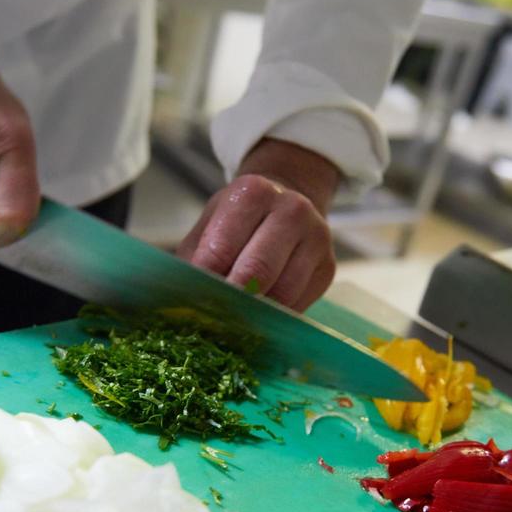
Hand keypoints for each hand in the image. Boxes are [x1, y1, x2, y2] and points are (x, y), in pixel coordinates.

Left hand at [176, 139, 339, 310]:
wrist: (286, 203)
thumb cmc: (239, 220)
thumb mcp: (209, 226)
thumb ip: (195, 261)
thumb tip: (183, 303)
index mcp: (253, 192)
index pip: (221, 249)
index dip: (205, 283)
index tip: (194, 303)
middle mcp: (291, 209)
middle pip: (257, 272)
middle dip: (232, 301)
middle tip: (215, 319)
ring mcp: (316, 238)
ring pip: (281, 294)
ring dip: (255, 314)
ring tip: (235, 318)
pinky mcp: (328, 267)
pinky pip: (298, 305)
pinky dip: (275, 316)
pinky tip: (260, 312)